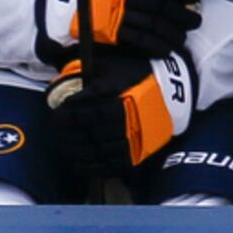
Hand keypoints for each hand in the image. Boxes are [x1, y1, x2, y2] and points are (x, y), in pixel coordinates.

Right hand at [37, 0, 198, 62]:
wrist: (60, 7)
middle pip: (162, 2)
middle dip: (182, 13)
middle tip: (195, 20)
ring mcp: (116, 11)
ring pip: (154, 22)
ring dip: (172, 31)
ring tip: (182, 37)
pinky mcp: (110, 31)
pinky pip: (139, 39)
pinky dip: (155, 44)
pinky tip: (166, 49)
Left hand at [48, 53, 193, 176]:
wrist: (176, 88)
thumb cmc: (140, 75)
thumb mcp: (116, 66)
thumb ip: (91, 74)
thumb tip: (63, 80)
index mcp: (124, 95)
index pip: (89, 107)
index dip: (69, 113)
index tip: (58, 113)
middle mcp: (130, 117)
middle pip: (90, 129)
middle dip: (68, 131)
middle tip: (55, 130)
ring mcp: (136, 136)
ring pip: (99, 148)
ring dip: (76, 149)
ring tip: (62, 145)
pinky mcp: (139, 152)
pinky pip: (111, 164)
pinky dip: (91, 166)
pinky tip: (76, 163)